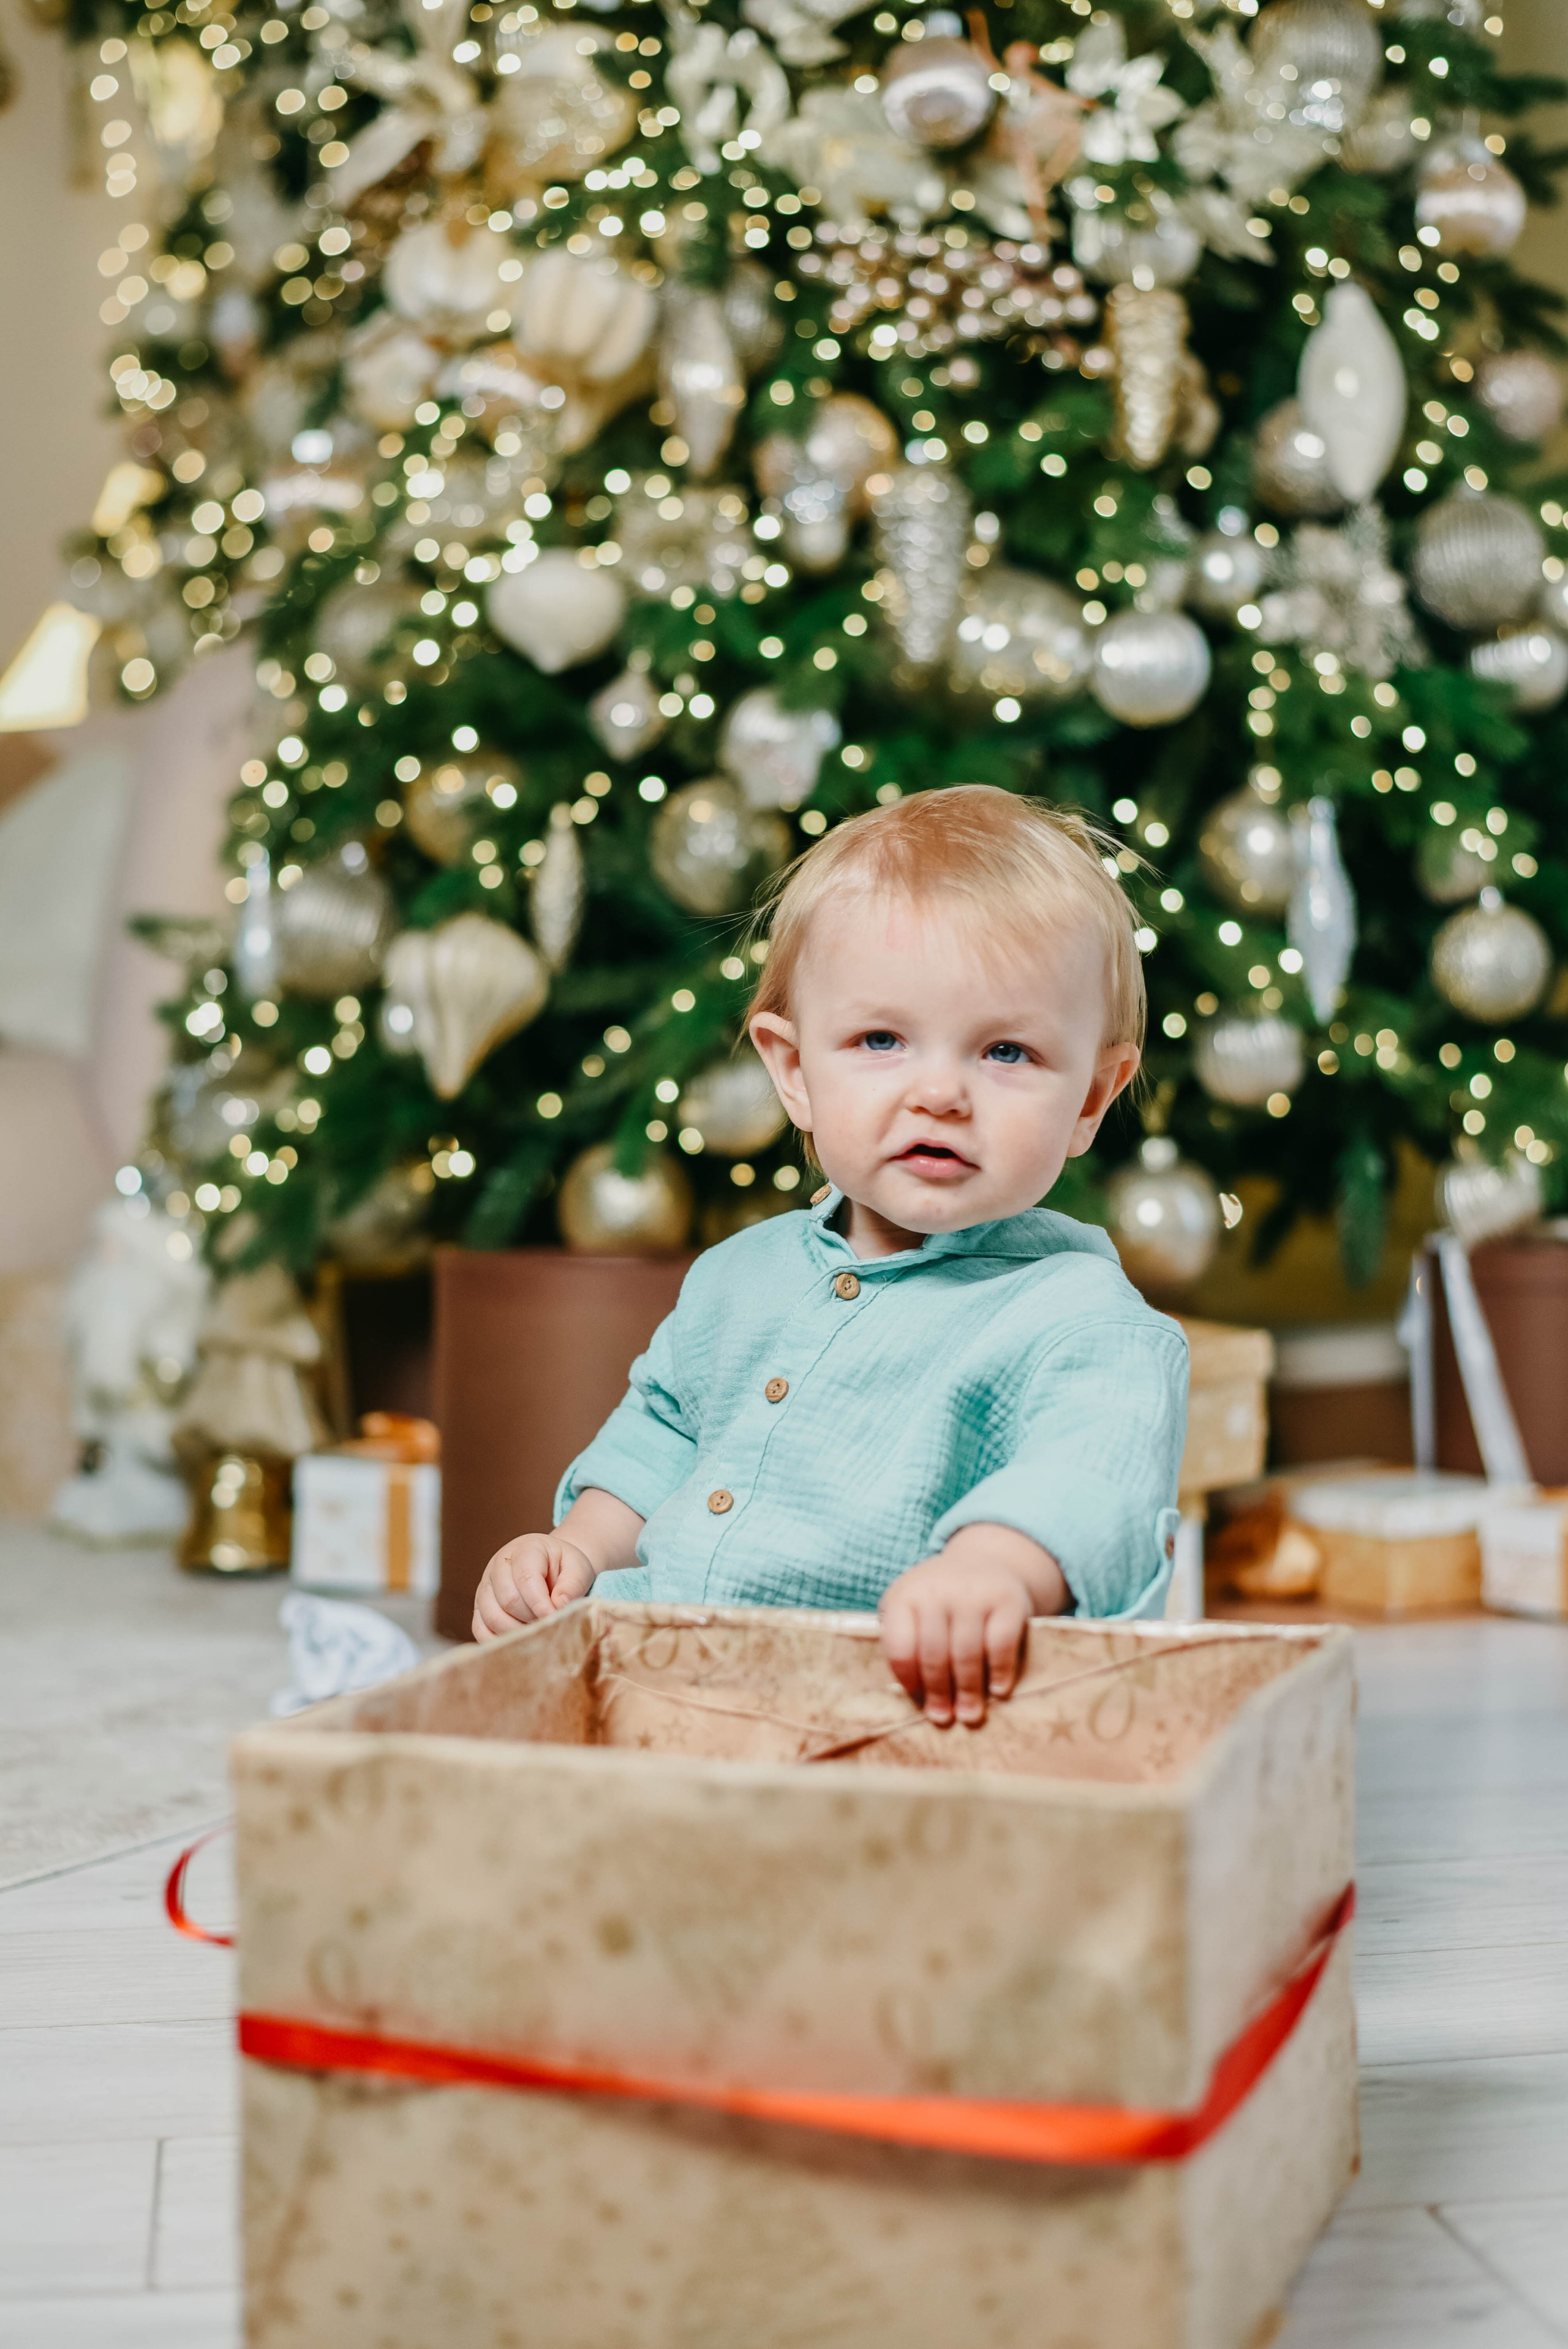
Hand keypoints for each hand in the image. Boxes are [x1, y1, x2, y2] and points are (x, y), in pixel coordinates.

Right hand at [473, 1532, 595, 1641]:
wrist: (550, 1568)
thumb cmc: (564, 1567)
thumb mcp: (578, 1567)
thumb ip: (572, 1584)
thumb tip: (559, 1606)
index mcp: (524, 1550)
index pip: (526, 1578)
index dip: (541, 1604)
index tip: (556, 1618)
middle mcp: (498, 1566)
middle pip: (508, 1601)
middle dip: (532, 1619)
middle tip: (550, 1625)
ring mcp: (485, 1587)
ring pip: (493, 1618)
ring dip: (518, 1632)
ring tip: (538, 1632)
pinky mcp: (479, 1608)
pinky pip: (481, 1630)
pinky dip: (500, 1641)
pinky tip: (520, 1641)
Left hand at [878, 1524, 1067, 1727]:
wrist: (985, 1560)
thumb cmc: (941, 1599)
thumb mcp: (913, 1607)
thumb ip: (907, 1641)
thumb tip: (916, 1698)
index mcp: (905, 1595)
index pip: (900, 1645)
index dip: (907, 1677)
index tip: (916, 1697)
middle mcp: (937, 1589)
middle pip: (934, 1654)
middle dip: (939, 1693)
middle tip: (943, 1718)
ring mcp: (974, 1593)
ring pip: (967, 1652)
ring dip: (968, 1691)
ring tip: (970, 1715)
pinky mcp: (1008, 1599)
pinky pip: (1001, 1644)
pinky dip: (999, 1672)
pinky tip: (998, 1691)